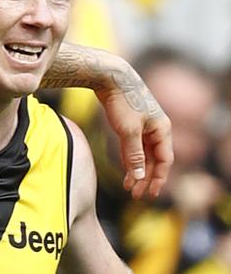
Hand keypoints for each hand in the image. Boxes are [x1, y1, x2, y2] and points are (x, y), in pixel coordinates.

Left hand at [95, 66, 173, 199]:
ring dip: (136, 170)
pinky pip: (133, 147)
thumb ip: (133, 155)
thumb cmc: (122, 102)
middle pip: (154, 160)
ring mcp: (144, 126)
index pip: (164, 160)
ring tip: (128, 187)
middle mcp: (156, 129)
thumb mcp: (128, 131)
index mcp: (162, 130)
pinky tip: (125, 171)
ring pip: (143, 154)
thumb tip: (139, 178)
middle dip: (145, 178)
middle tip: (136, 195)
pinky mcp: (131, 124)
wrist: (110, 78)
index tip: (150, 195)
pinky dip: (130, 159)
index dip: (158, 179)